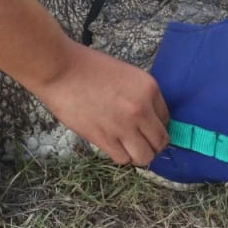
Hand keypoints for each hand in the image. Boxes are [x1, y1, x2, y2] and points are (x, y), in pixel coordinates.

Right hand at [31, 42, 169, 165]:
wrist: (61, 70)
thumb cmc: (90, 68)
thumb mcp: (127, 75)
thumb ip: (141, 96)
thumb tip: (147, 118)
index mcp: (149, 88)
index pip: (166, 118)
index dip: (156, 125)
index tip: (147, 127)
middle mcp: (142, 109)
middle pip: (160, 141)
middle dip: (152, 144)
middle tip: (141, 141)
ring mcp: (124, 126)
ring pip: (145, 156)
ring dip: (138, 154)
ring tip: (128, 147)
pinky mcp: (104, 138)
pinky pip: (123, 159)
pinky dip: (121, 156)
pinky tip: (113, 145)